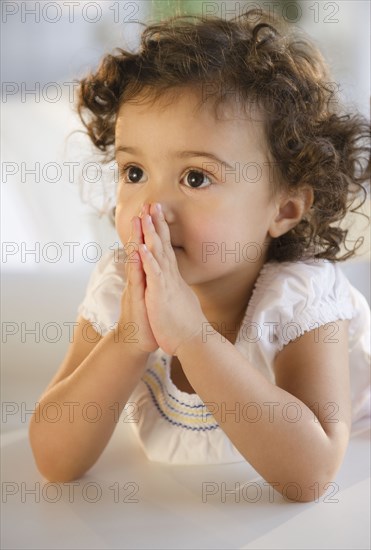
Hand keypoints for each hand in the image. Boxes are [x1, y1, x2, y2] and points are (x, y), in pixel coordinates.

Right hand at [118, 211, 158, 354]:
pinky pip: (137, 279)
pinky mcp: (137, 298)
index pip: (149, 250)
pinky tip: (139, 250)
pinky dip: (138, 264)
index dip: (152, 232)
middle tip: (147, 206)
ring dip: (138, 238)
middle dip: (145, 227)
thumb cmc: (147, 322)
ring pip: (137, 259)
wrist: (136, 343)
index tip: (156, 214)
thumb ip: (153, 282)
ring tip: (140, 219)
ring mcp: (137, 287)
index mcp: (146, 277)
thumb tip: (158, 271)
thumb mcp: (153, 298)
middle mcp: (139, 279)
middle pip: (141, 248)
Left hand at [137, 202, 206, 355]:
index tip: (156, 215)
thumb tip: (178, 284)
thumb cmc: (186, 325)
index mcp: (172, 278)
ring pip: (158, 254)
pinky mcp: (161, 294)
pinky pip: (154, 274)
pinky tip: (142, 246)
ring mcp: (166, 284)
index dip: (161, 231)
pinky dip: (148, 260)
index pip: (166, 250)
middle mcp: (170, 277)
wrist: (193, 341)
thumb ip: (177, 289)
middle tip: (153, 204)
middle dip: (157, 224)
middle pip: (163, 245)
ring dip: (151, 234)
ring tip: (146, 216)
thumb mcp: (181, 301)